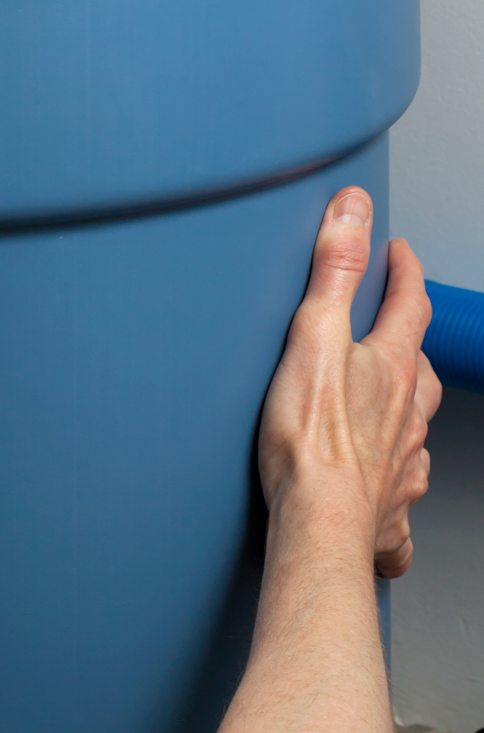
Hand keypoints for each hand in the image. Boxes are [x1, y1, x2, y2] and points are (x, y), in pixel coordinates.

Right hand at [258, 188, 440, 578]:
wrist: (320, 522)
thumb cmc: (311, 441)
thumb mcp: (314, 335)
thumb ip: (335, 270)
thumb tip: (353, 210)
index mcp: (391, 368)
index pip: (410, 305)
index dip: (404, 273)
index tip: (399, 254)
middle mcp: (407, 414)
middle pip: (421, 370)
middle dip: (409, 345)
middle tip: (393, 330)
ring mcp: (402, 461)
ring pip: (417, 430)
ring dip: (406, 414)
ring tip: (386, 407)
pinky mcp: (389, 507)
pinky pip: (402, 496)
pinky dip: (398, 490)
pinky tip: (385, 492)